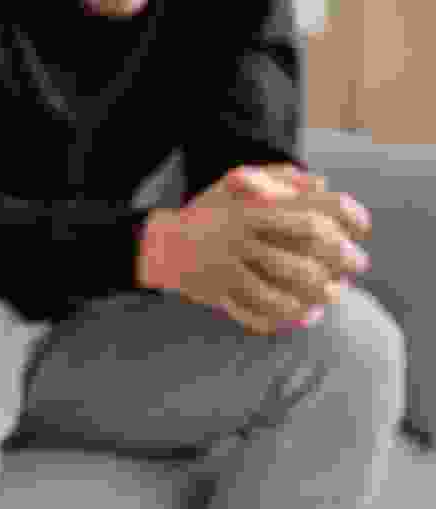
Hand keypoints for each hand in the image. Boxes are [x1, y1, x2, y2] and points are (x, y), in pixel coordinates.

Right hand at [139, 168, 369, 334]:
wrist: (159, 244)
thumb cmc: (206, 213)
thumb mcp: (234, 184)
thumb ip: (277, 178)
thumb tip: (321, 183)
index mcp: (246, 213)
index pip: (306, 222)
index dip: (339, 230)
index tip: (359, 234)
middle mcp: (236, 242)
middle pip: (298, 265)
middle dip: (334, 272)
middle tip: (354, 272)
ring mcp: (223, 271)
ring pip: (277, 295)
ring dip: (310, 300)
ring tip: (332, 297)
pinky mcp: (214, 294)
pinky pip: (253, 312)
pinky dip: (282, 319)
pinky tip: (303, 317)